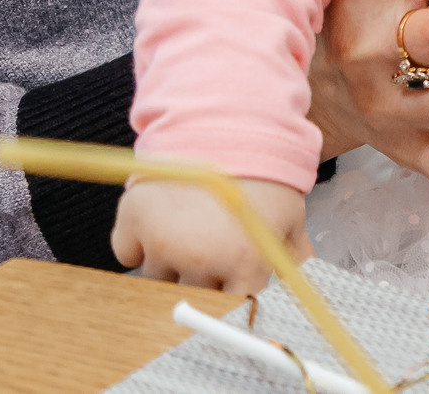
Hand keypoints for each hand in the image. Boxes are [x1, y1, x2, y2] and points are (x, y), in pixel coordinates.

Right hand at [113, 178, 310, 293]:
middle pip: (196, 300)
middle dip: (205, 282)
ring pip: (159, 282)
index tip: (234, 288)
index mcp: (245, 262)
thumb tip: (300, 289)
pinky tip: (163, 218)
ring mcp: (162, 243)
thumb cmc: (259, 171)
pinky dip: (139, 243)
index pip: (236, 310)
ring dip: (171, 266)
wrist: (221, 119)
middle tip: (213, 251)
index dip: (236, 299)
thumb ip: (293, 258)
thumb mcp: (287, 214)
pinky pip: (128, 255)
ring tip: (191, 228)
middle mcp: (201, 259)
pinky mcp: (132, 222)